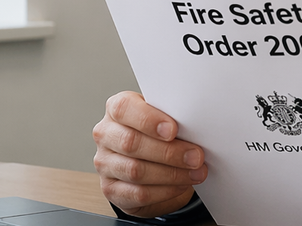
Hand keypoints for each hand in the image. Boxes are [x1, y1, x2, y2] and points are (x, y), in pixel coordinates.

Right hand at [92, 91, 206, 217]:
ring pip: (135, 170)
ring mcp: (105, 163)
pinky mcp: (111, 189)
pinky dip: (164, 190)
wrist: (149, 161)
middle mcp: (106, 134)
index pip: (124, 109)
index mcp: (117, 109)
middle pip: (131, 143)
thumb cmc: (158, 133)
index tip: (173, 130)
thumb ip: (172, 117)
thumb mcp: (164, 117)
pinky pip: (137, 193)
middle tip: (196, 156)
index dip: (149, 120)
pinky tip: (181, 185)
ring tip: (195, 172)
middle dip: (169, 152)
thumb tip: (197, 126)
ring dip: (171, 173)